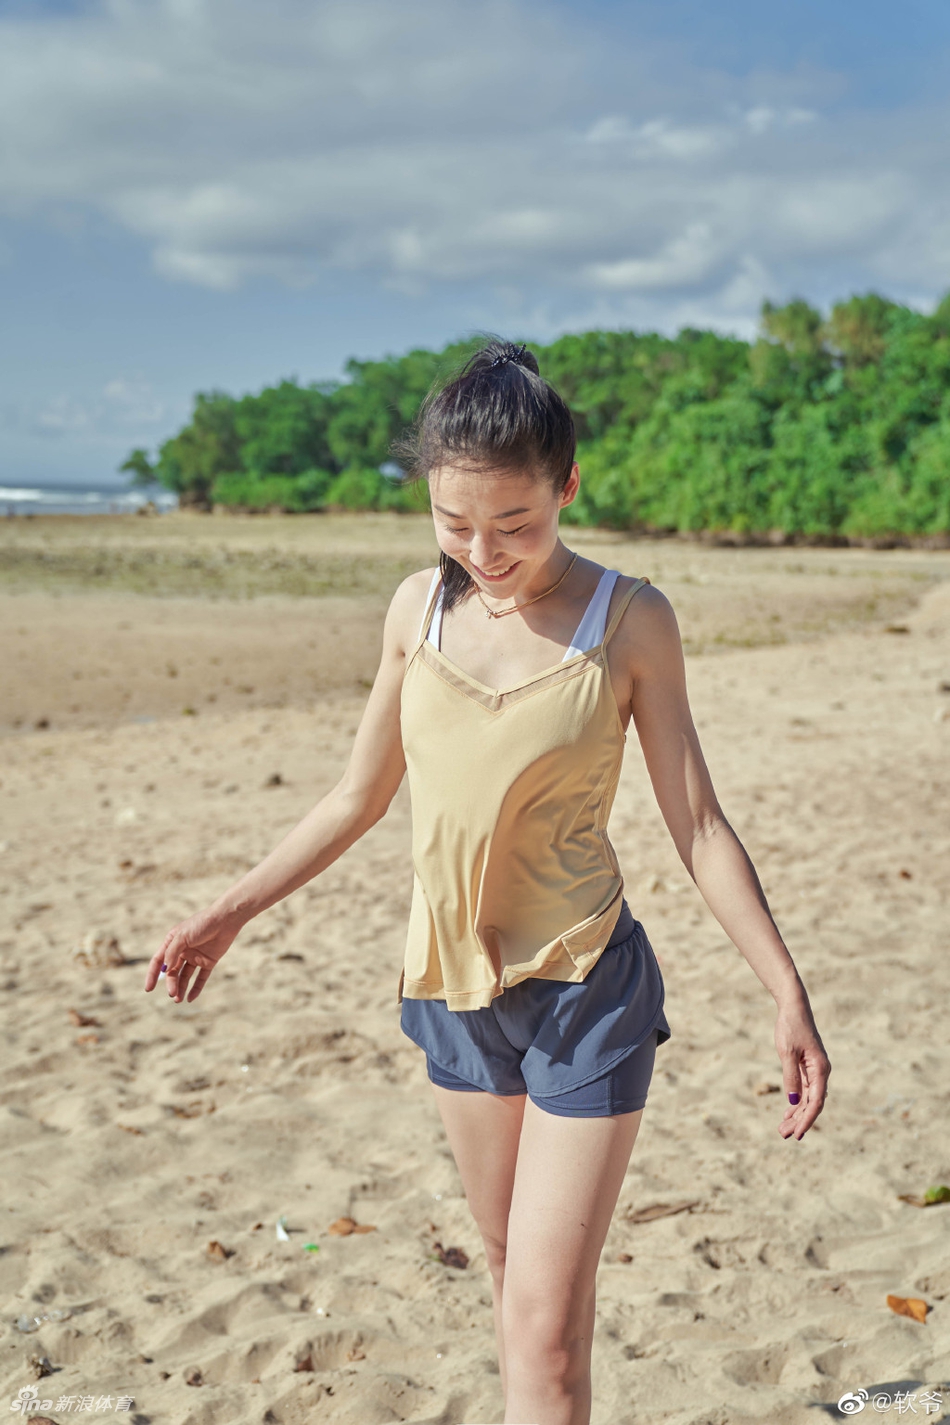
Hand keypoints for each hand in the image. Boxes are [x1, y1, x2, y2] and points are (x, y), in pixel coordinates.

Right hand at [144, 907, 243, 1003]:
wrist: (225, 919)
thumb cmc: (202, 924)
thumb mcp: (182, 936)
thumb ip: (172, 952)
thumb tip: (164, 969)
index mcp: (172, 942)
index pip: (158, 961)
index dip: (152, 975)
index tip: (148, 989)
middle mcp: (182, 951)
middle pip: (172, 971)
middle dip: (171, 983)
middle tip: (172, 994)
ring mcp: (195, 957)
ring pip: (185, 976)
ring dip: (181, 988)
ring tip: (178, 1000)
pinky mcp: (209, 961)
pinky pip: (201, 978)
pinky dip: (196, 988)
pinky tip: (191, 998)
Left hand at [774, 999, 830, 1140]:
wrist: (793, 1008)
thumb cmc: (791, 1027)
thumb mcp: (787, 1053)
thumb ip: (791, 1077)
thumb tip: (794, 1102)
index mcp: (820, 1070)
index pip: (816, 1102)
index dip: (807, 1120)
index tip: (797, 1134)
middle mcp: (821, 1072)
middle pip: (812, 1103)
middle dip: (799, 1121)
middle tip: (783, 1134)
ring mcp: (815, 1071)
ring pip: (808, 1099)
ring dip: (796, 1114)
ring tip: (782, 1129)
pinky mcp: (807, 1067)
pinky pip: (804, 1090)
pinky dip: (796, 1102)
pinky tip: (788, 1112)